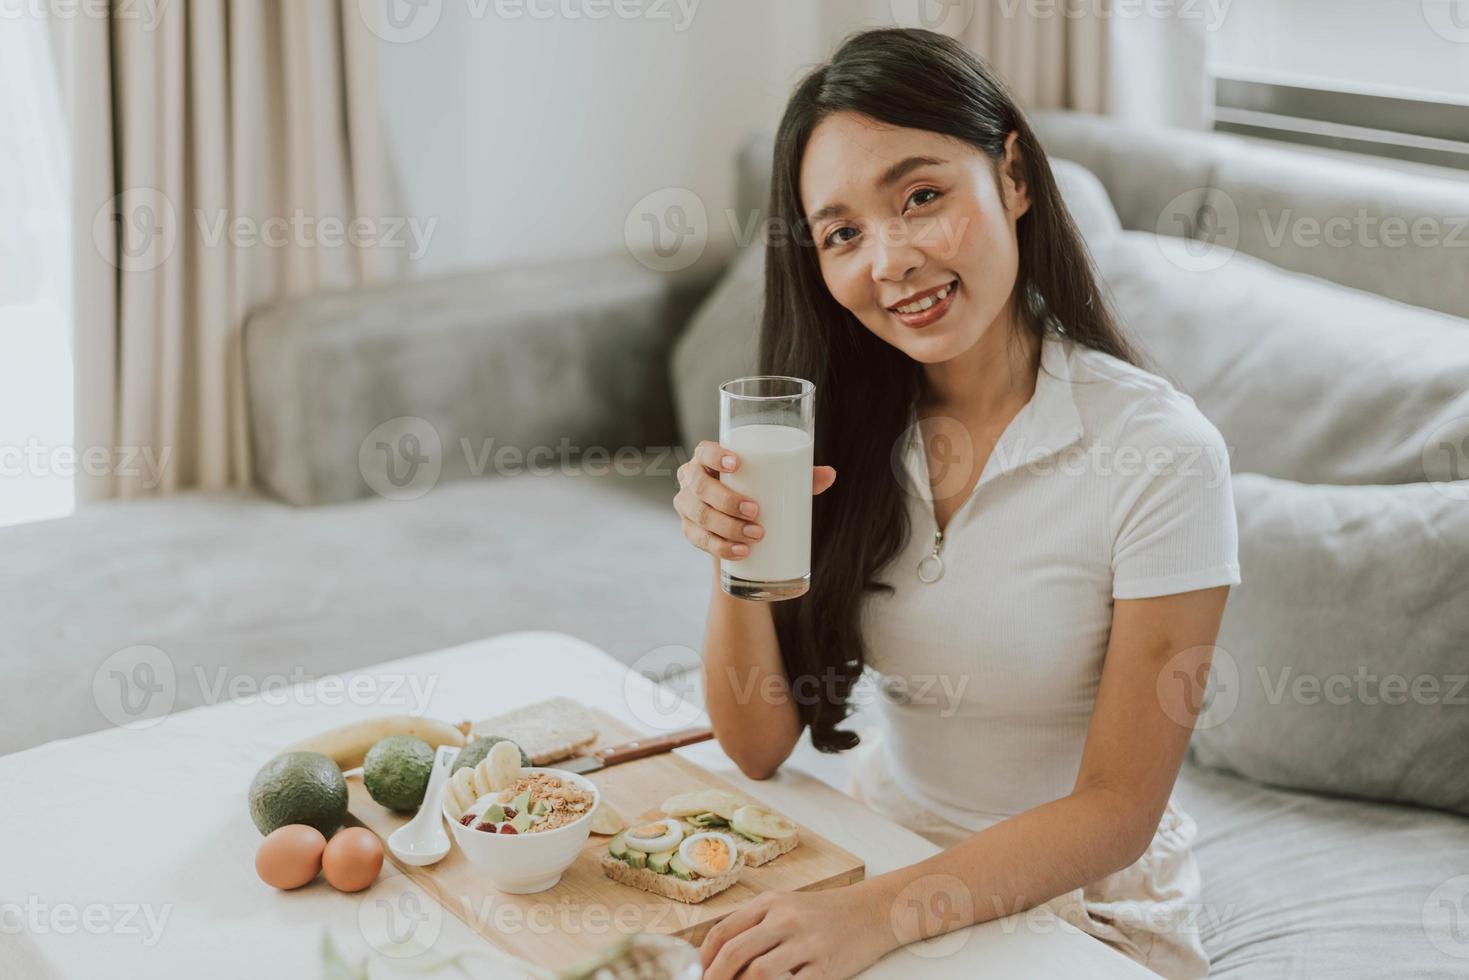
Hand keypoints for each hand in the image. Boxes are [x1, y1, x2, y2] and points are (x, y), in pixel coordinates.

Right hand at [674, 440, 836, 560]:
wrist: (736, 526)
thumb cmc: (756, 492)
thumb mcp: (773, 483)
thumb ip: (799, 477)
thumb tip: (830, 475)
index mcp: (707, 459)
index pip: (704, 451)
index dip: (716, 456)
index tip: (737, 465)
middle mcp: (691, 480)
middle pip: (701, 488)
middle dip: (727, 501)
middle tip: (756, 512)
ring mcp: (687, 507)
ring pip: (700, 516)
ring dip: (727, 528)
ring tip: (756, 535)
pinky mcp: (690, 532)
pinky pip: (700, 541)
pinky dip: (721, 548)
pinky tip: (740, 552)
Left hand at [699, 887, 891, 979]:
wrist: (871, 911)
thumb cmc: (822, 912)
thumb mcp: (785, 906)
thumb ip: (754, 924)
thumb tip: (716, 954)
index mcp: (770, 903)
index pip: (723, 931)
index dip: (703, 958)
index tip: (694, 976)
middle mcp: (785, 919)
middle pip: (734, 952)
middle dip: (714, 978)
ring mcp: (806, 943)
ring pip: (759, 972)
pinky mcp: (825, 966)